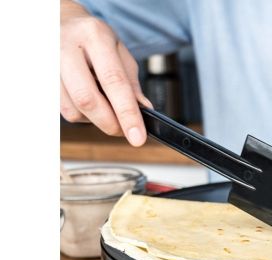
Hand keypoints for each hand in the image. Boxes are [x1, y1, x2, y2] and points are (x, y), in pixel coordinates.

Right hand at [60, 0, 151, 145]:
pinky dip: (83, 114)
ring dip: (96, 119)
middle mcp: (68, 48)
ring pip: (74, 110)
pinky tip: (90, 100)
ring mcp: (50, 65)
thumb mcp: (120, 52)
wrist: (62, 24)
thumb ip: (131, 82)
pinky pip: (65, 110)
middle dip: (110, 123)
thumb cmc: (95, 40)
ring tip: (106, 106)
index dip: (127, 113)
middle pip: (87, 99)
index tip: (137, 137)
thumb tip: (143, 109)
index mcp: (95, 37)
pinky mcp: (43, 81)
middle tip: (125, 131)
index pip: (114, 81)